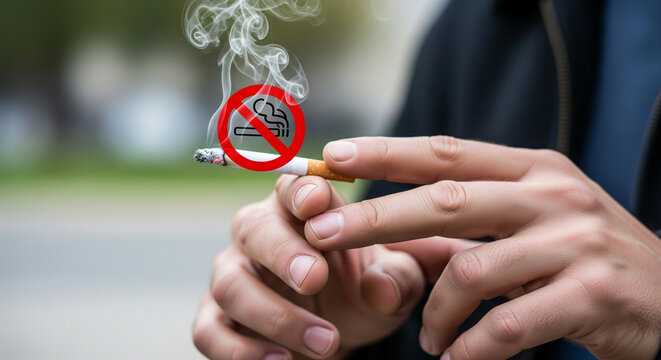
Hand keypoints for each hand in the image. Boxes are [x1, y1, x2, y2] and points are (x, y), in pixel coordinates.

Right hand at [192, 175, 427, 359]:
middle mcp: (259, 234)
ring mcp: (234, 275)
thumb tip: (381, 291)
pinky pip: (209, 330)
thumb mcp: (394, 283)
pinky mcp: (216, 318)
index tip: (317, 202)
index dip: (301, 191)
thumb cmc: (363, 292)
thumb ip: (398, 278)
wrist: (336, 336)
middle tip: (315, 279)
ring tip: (326, 342)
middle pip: (252, 227)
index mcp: (302, 210)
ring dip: (275, 315)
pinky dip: (240, 350)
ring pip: (230, 283)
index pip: (293, 185)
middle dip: (282, 252)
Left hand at [304, 136, 660, 359]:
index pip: (447, 152)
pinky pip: (508, 326)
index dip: (387, 152)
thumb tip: (392, 231)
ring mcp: (575, 241)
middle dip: (374, 218)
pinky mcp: (592, 293)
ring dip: (435, 312)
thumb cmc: (585, 260)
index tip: (333, 157)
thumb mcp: (531, 226)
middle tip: (318, 235)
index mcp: (533, 170)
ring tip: (427, 340)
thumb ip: (470, 225)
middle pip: (445, 199)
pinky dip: (471, 348)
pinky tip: (455, 359)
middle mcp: (553, 195)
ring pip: (471, 270)